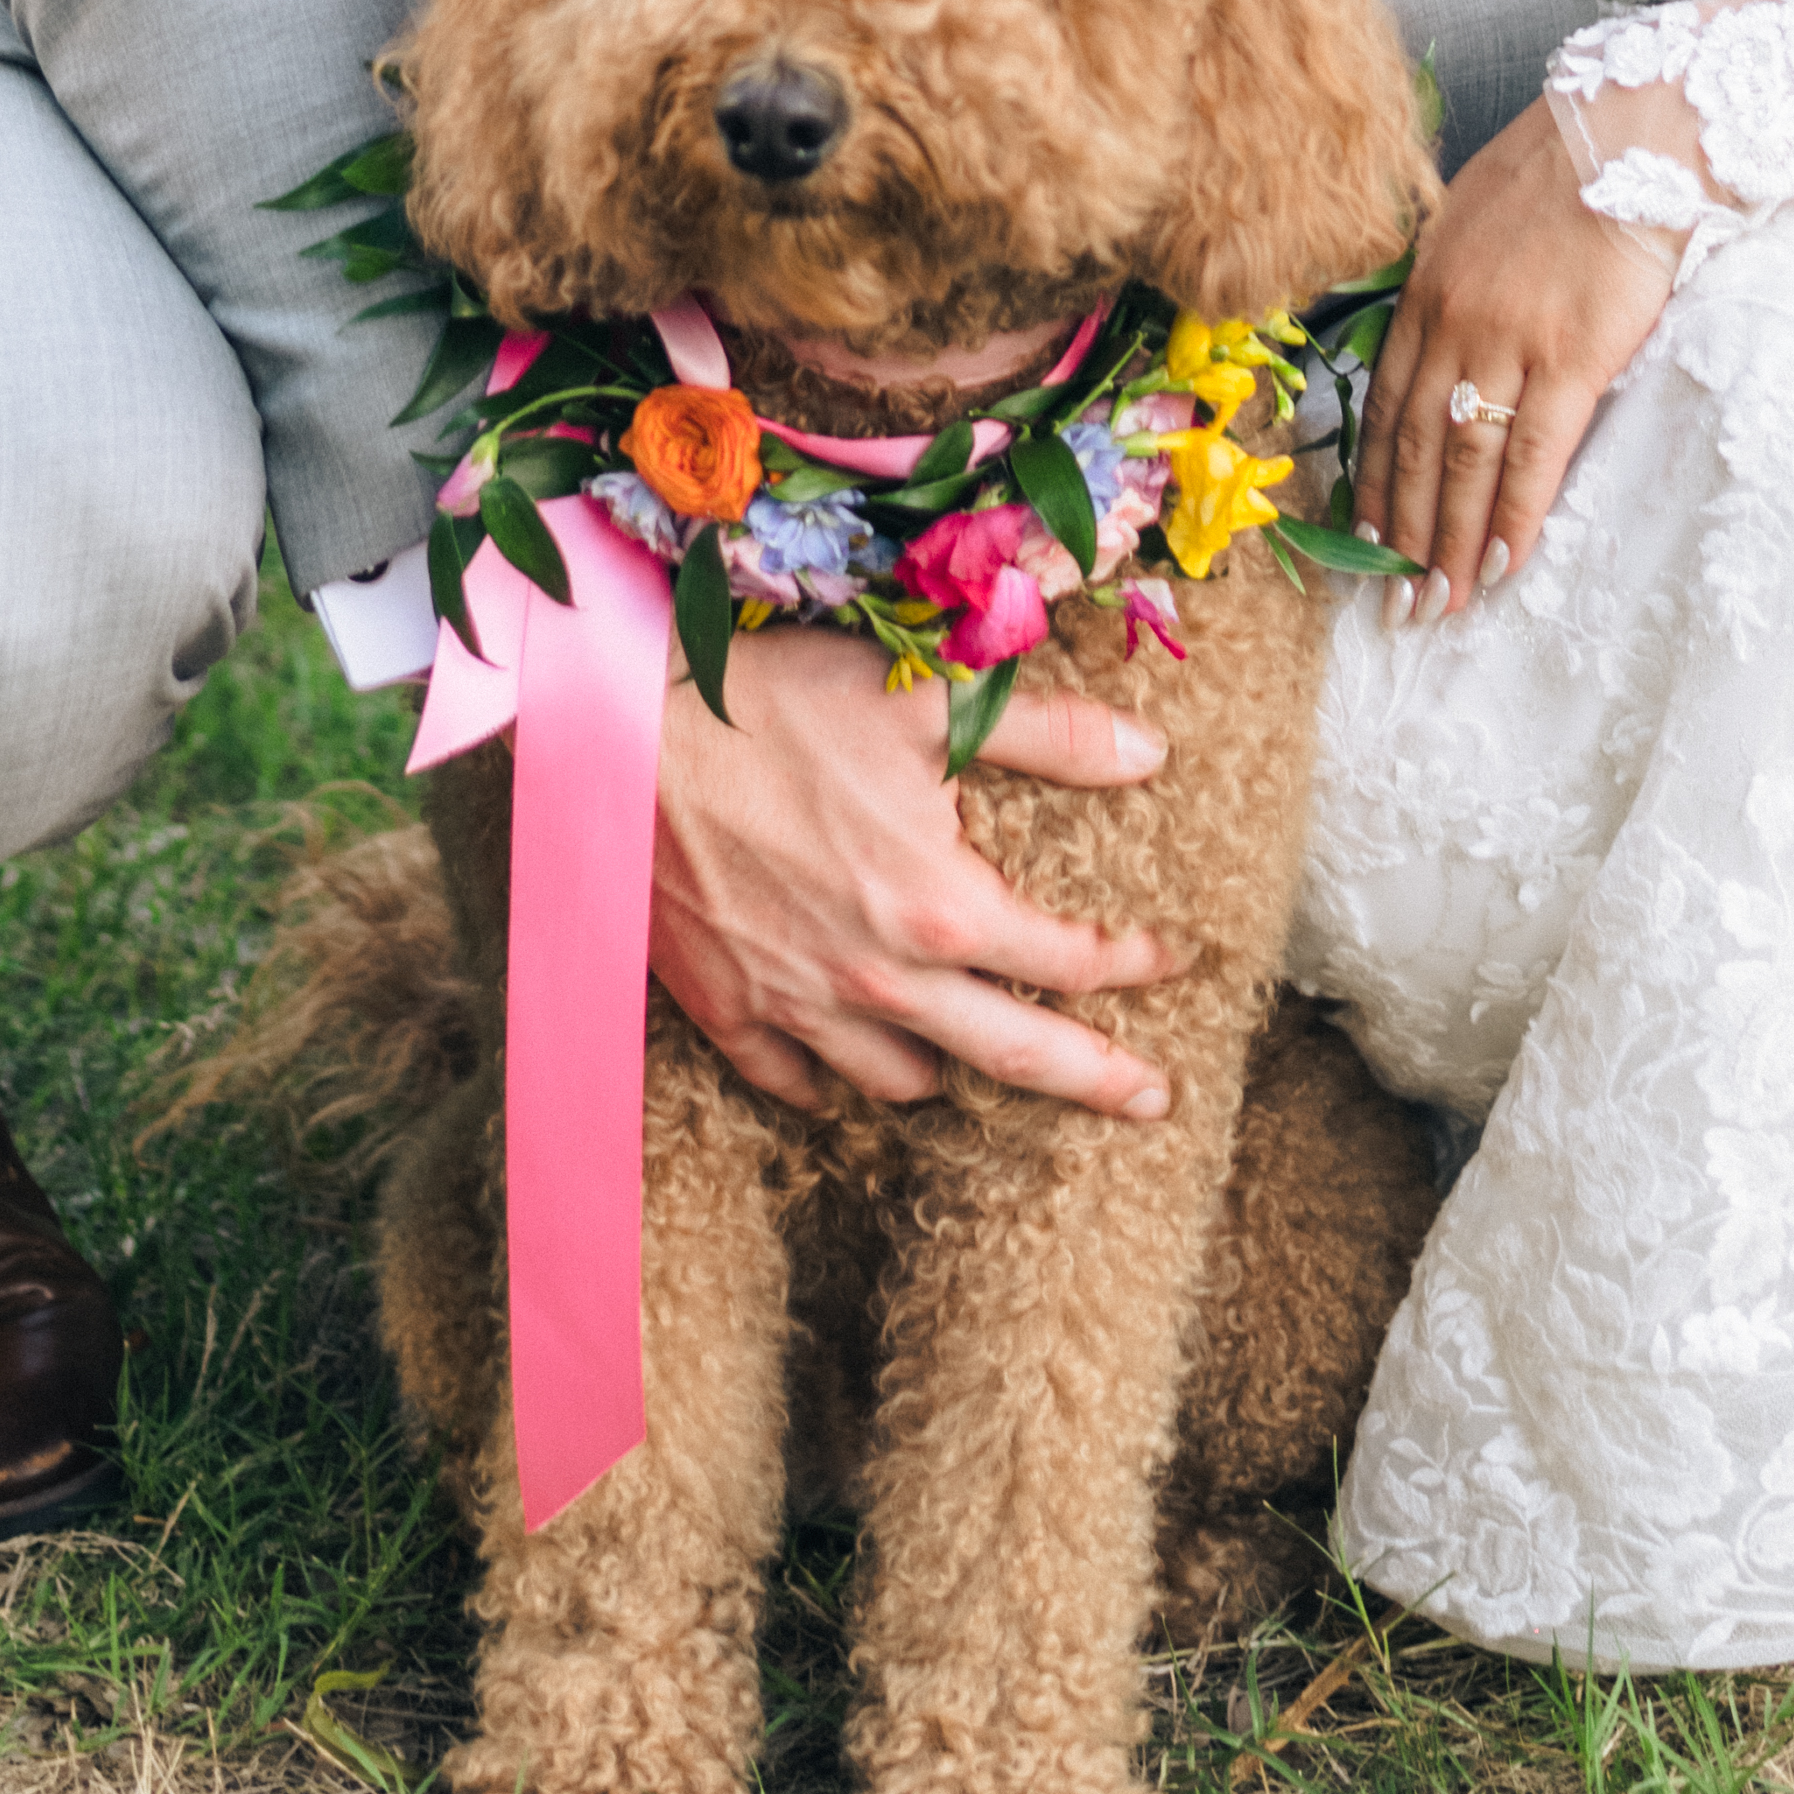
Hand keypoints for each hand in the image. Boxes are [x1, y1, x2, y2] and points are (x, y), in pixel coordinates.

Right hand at [649, 618, 1187, 1121]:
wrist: (621, 738)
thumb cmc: (774, 703)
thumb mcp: (925, 694)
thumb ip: (1049, 731)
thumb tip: (1149, 755)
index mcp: (941, 909)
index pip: (1069, 960)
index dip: (1134, 964)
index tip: (1173, 961)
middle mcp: (880, 980)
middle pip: (1014, 1058)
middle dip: (1096, 1081)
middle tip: (1151, 1099)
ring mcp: (800, 1008)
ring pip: (904, 1083)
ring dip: (961, 1077)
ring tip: (993, 1065)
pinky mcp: (728, 1013)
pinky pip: (799, 1086)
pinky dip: (838, 1086)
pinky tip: (858, 1068)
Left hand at [1362, 97, 1678, 615]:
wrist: (1636, 131)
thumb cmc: (1566, 164)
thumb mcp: (1475, 211)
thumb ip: (1450, 278)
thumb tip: (1440, 330)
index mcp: (1425, 286)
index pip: (1385, 403)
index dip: (1375, 479)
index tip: (1368, 537)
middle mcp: (1452, 319)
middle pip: (1414, 445)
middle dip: (1403, 531)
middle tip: (1395, 601)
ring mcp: (1508, 340)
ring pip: (1465, 462)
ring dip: (1450, 542)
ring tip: (1439, 603)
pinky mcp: (1571, 357)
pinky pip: (1533, 456)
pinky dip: (1514, 518)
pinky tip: (1504, 564)